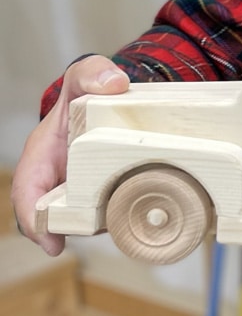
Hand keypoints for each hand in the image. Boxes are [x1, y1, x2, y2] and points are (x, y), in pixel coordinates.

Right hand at [11, 56, 128, 254]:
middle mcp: (56, 180)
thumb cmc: (85, 95)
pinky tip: (140, 217)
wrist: (104, 104)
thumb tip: (114, 84)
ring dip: (101, 226)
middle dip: (75, 230)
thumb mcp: (84, 77)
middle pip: (55, 219)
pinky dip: (120, 219)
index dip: (33, 221)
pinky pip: (107, 216)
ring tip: (125, 220)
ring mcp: (78, 193)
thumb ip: (92, 73)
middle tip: (100, 230)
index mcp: (41, 157)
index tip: (51, 243)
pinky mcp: (102, 198)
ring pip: (85, 222)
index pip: (27, 195)